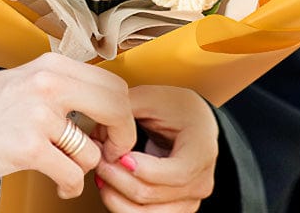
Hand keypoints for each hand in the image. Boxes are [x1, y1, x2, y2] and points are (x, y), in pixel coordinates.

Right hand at [0, 53, 135, 199]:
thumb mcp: (29, 80)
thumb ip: (64, 85)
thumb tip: (104, 102)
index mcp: (52, 65)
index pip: (112, 83)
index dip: (121, 112)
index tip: (112, 129)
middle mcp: (48, 84)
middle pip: (115, 107)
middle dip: (121, 137)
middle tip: (108, 151)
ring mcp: (38, 114)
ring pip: (92, 150)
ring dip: (85, 168)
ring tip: (68, 168)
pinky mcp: (29, 146)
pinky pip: (73, 175)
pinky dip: (70, 186)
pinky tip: (59, 183)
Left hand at [93, 85, 217, 211]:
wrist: (195, 123)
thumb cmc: (176, 108)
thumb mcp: (153, 98)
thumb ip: (125, 111)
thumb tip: (97, 133)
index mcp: (201, 150)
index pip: (177, 173)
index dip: (144, 169)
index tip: (119, 156)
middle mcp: (200, 182)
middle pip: (154, 195)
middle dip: (118, 178)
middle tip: (98, 157)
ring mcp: (189, 201)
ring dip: (115, 196)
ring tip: (101, 172)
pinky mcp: (175, 210)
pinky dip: (121, 205)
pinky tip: (109, 185)